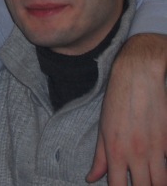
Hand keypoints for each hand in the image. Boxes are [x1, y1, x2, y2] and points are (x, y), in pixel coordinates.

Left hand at [87, 33, 166, 184]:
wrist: (138, 77)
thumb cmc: (117, 101)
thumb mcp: (102, 128)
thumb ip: (99, 157)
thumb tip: (92, 179)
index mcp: (115, 151)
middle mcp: (136, 154)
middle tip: (136, 183)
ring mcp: (156, 149)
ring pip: (160, 182)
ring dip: (155, 184)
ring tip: (148, 180)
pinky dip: (165, 169)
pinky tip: (159, 167)